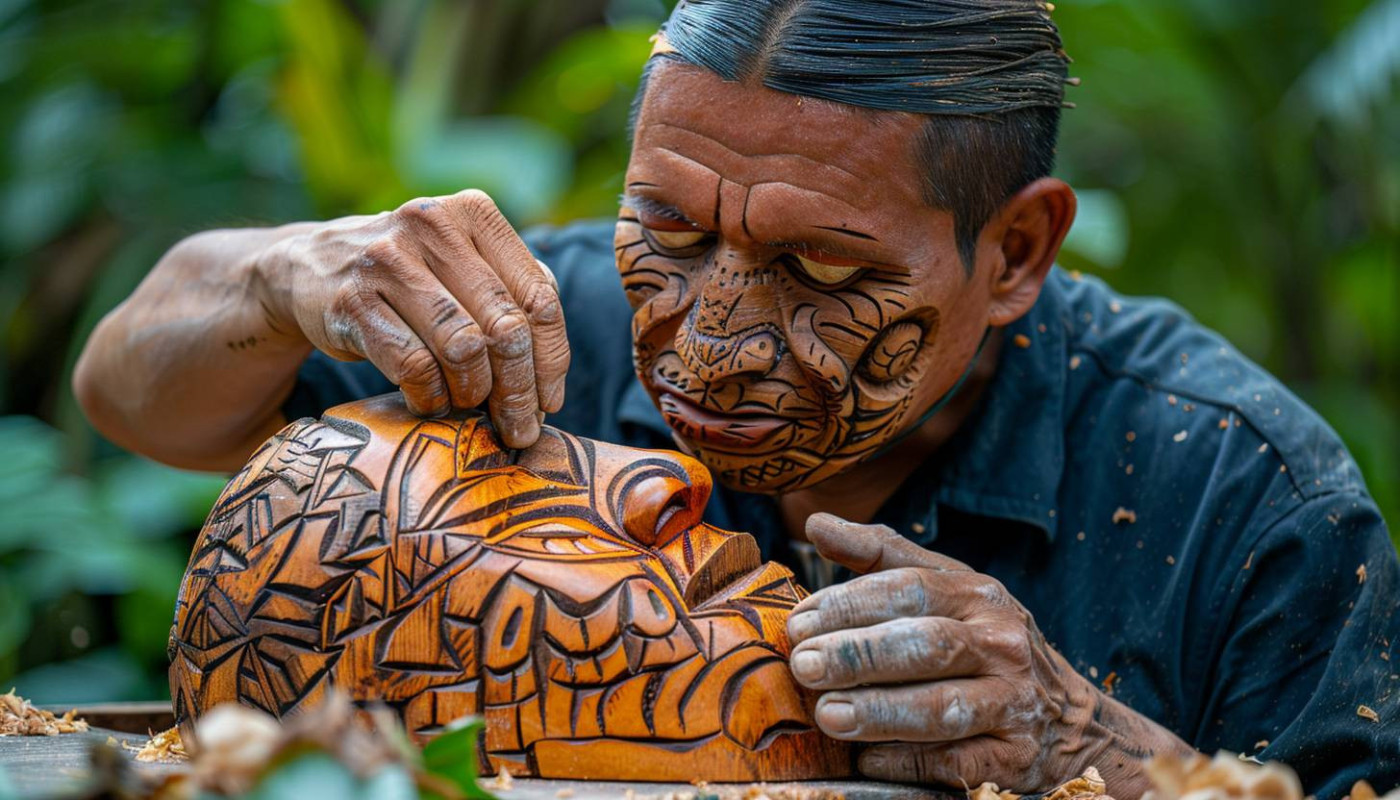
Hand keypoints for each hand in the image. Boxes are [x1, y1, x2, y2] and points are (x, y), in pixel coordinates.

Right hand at [261, 190, 568, 447]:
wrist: (310, 267)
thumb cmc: (410, 276)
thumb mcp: (463, 264)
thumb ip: (514, 297)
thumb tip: (549, 381)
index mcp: (474, 213)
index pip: (539, 296)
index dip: (550, 359)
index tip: (549, 401)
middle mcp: (432, 226)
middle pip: (505, 327)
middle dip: (519, 390)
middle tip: (519, 427)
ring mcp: (387, 260)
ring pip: (463, 348)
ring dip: (474, 393)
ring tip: (470, 407)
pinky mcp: (351, 301)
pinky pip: (414, 366)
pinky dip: (429, 396)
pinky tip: (429, 400)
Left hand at [786, 513, 1193, 796]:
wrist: (1073, 720)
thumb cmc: (986, 643)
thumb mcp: (948, 587)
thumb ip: (883, 556)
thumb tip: (816, 523)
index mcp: (979, 596)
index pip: (911, 589)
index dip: (850, 604)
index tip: (798, 623)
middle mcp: (1002, 644)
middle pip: (926, 644)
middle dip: (859, 655)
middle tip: (804, 666)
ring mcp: (1014, 703)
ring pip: (944, 706)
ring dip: (881, 711)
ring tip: (827, 715)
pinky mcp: (1015, 758)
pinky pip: (958, 762)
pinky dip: (909, 762)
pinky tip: (866, 761)